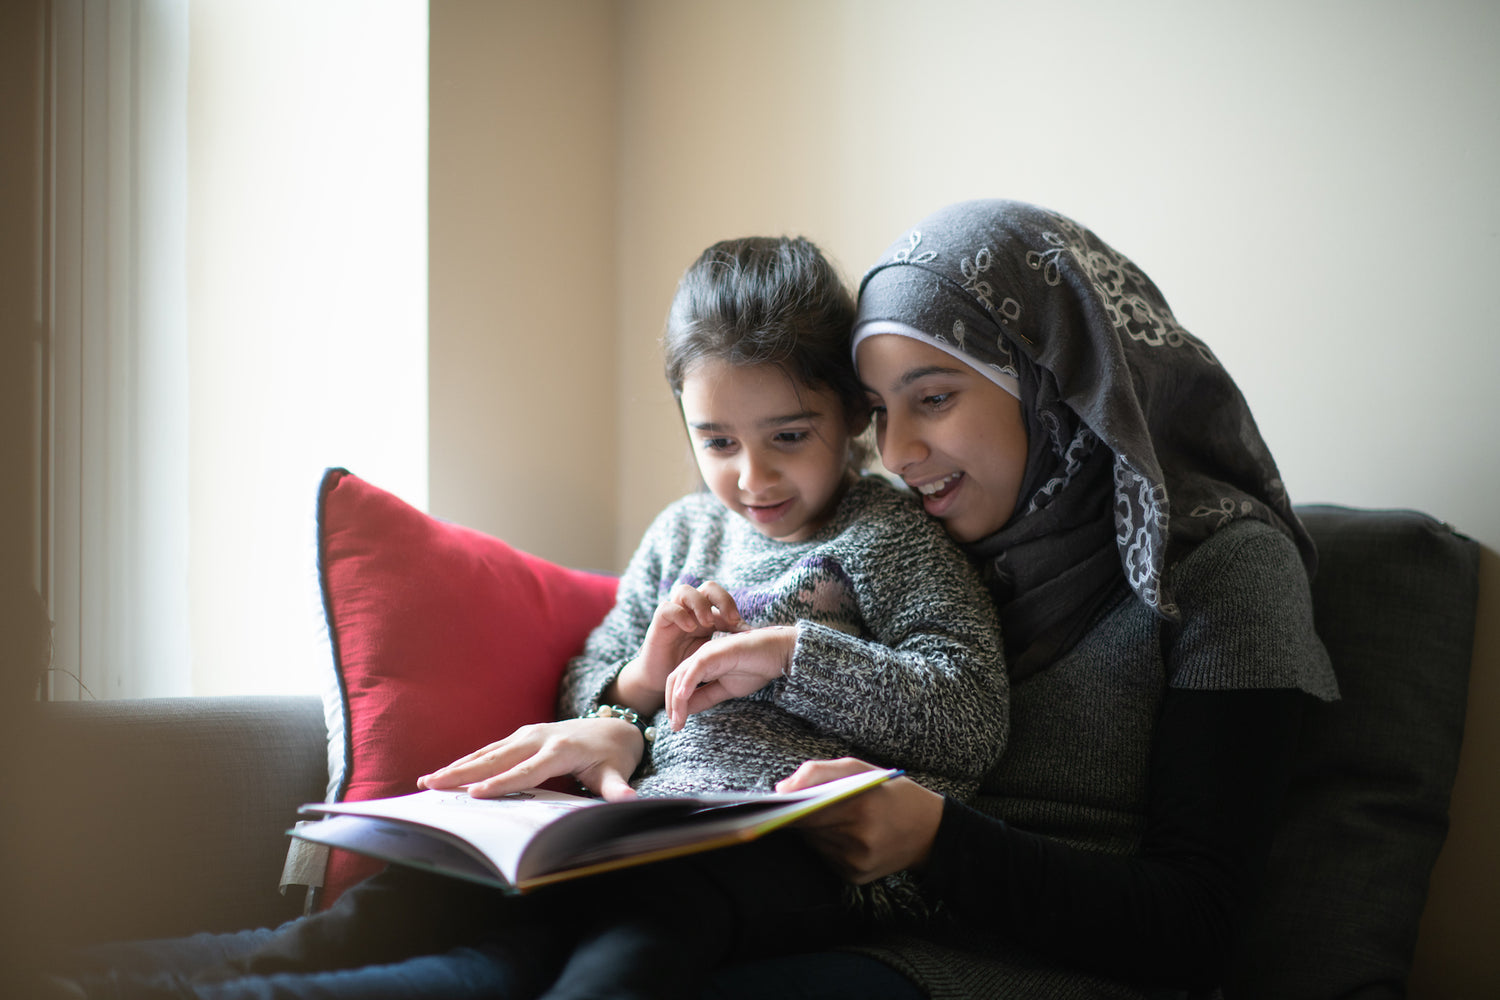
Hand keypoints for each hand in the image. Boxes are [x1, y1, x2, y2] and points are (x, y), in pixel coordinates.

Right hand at [416, 717, 643, 800]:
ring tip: (428, 780)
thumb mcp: (617, 772)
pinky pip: (491, 749)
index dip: (503, 782)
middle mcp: (539, 737)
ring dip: (458, 766)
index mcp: (560, 750)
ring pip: (489, 751)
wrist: (614, 728)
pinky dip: (468, 761)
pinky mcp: (521, 735)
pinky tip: (447, 772)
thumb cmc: (613, 755)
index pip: (528, 771)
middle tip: (433, 785)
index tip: (477, 793)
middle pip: (498, 757)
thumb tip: (630, 801)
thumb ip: (618, 788)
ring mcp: (528, 734)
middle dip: (464, 772)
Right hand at [613, 581, 746, 712]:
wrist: (664, 682)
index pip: (722, 598)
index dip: (734, 609)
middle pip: (707, 588)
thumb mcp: (713, 653)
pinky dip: (679, 614)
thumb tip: (753, 634)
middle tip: (731, 618)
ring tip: (708, 623)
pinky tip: (690, 628)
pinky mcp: (658, 623)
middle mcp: (691, 610)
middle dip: (721, 599)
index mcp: (707, 614)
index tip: (745, 630)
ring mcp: (674, 614)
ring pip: (685, 591)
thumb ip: (728, 641)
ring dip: (699, 604)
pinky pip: (666, 608)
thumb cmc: (691, 667)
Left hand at [663, 625, 795, 729]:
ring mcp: (706, 653)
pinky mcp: (714, 652)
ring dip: (676, 701)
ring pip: (680, 677)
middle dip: (671, 705)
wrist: (778, 652)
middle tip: (676, 726)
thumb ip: (707, 697)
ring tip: (678, 721)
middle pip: (674, 680)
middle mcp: (700, 657)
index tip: (677, 724)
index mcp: (702, 664)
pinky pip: (694, 670)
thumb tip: (687, 710)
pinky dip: (686, 685)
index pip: (679, 684)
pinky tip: (682, 700)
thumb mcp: (726, 689)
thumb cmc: (756, 667)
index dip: (675, 704)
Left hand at [776, 758, 944, 883]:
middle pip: (807, 828)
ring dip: (813, 830)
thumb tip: (781, 788)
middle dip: (799, 815)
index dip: (785, 808)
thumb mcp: (859, 769)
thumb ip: (818, 772)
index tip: (768, 804)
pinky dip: (826, 845)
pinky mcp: (855, 877)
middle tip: (794, 804)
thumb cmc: (891, 793)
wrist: (930, 832)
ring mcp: (856, 863)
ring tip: (831, 816)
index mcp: (860, 807)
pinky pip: (825, 857)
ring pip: (814, 843)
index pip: (806, 811)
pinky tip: (843, 834)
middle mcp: (857, 840)